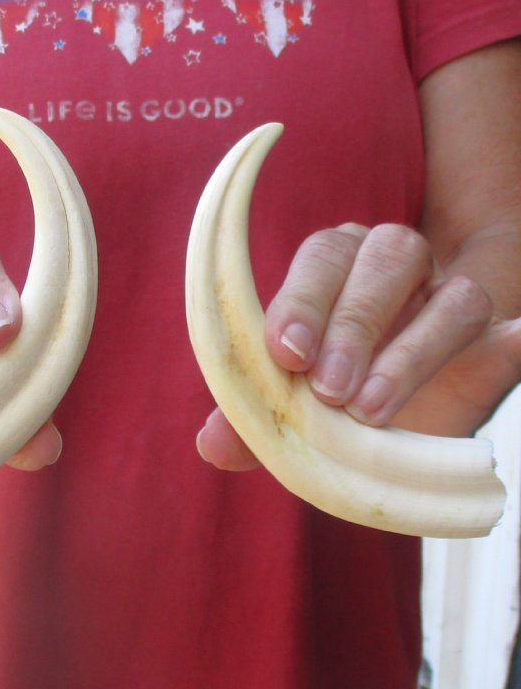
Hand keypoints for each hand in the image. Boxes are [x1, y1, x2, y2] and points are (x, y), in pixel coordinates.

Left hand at [197, 223, 520, 470]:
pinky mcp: (493, 334)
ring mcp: (448, 294)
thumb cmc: (337, 397)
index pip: (320, 258)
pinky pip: (505, 327)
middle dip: (353, 322)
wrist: (414, 398)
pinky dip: (506, 342)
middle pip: (381, 257)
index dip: (302, 300)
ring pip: (448, 291)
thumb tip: (211, 445)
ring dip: (411, 349)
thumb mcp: (293, 409)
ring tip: (371, 408)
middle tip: (330, 389)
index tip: (285, 353)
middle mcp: (392, 267)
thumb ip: (253, 420)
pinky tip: (508, 346)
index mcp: (336, 269)